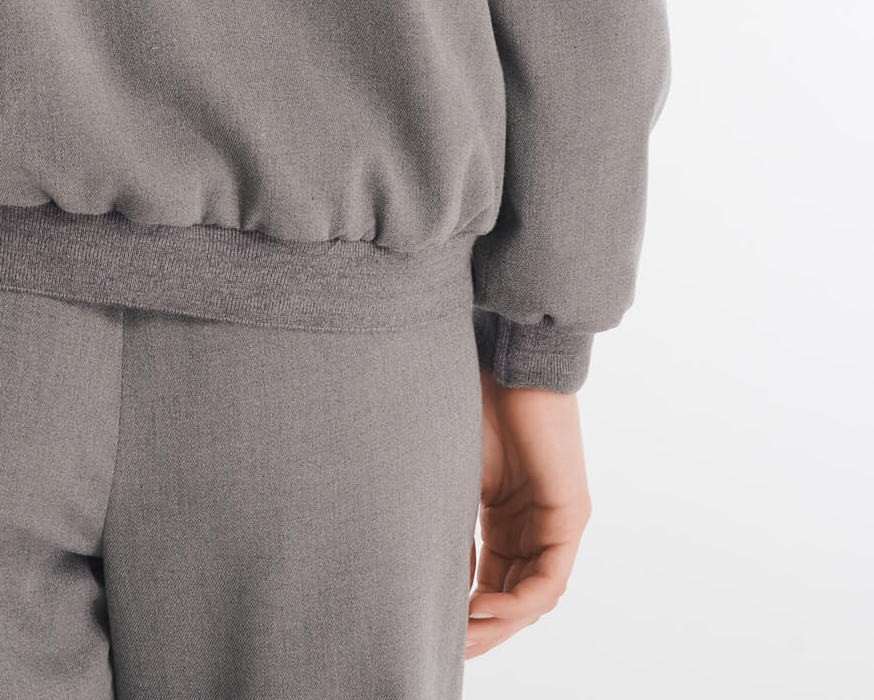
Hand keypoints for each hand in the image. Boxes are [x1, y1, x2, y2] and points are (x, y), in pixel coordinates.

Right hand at [465, 371, 590, 657]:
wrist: (504, 359)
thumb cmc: (471, 403)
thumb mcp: (453, 479)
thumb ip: (451, 528)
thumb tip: (437, 582)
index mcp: (506, 516)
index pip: (492, 582)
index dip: (468, 612)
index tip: (436, 630)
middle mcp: (535, 525)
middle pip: (515, 597)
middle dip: (484, 629)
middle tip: (451, 648)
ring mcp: (556, 522)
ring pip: (534, 597)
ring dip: (500, 622)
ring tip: (464, 632)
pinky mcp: (571, 515)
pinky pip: (548, 579)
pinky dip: (517, 601)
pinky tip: (482, 606)